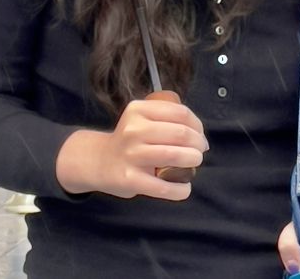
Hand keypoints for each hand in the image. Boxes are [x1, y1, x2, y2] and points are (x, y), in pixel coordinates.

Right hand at [55, 98, 207, 200]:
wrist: (99, 162)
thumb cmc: (129, 140)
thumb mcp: (140, 118)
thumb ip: (164, 119)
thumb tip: (199, 135)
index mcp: (138, 110)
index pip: (180, 113)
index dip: (197, 124)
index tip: (200, 135)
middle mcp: (133, 129)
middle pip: (180, 133)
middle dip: (198, 143)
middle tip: (200, 151)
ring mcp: (131, 155)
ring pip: (174, 155)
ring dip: (193, 160)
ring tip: (195, 163)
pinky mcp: (130, 179)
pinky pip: (163, 186)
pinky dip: (180, 189)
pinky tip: (185, 188)